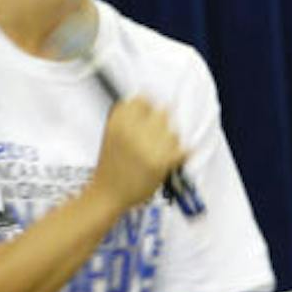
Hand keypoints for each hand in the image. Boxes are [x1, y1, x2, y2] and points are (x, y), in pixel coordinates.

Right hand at [89, 97, 186, 212]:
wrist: (108, 194)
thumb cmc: (111, 165)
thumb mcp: (111, 132)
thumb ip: (130, 115)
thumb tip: (152, 98)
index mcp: (119, 119)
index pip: (144, 98)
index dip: (147, 108)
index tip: (147, 118)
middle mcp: (133, 129)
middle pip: (163, 112)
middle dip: (161, 125)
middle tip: (152, 139)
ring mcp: (148, 145)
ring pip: (174, 132)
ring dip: (170, 142)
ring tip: (156, 154)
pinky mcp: (161, 162)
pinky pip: (183, 150)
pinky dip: (180, 156)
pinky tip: (169, 161)